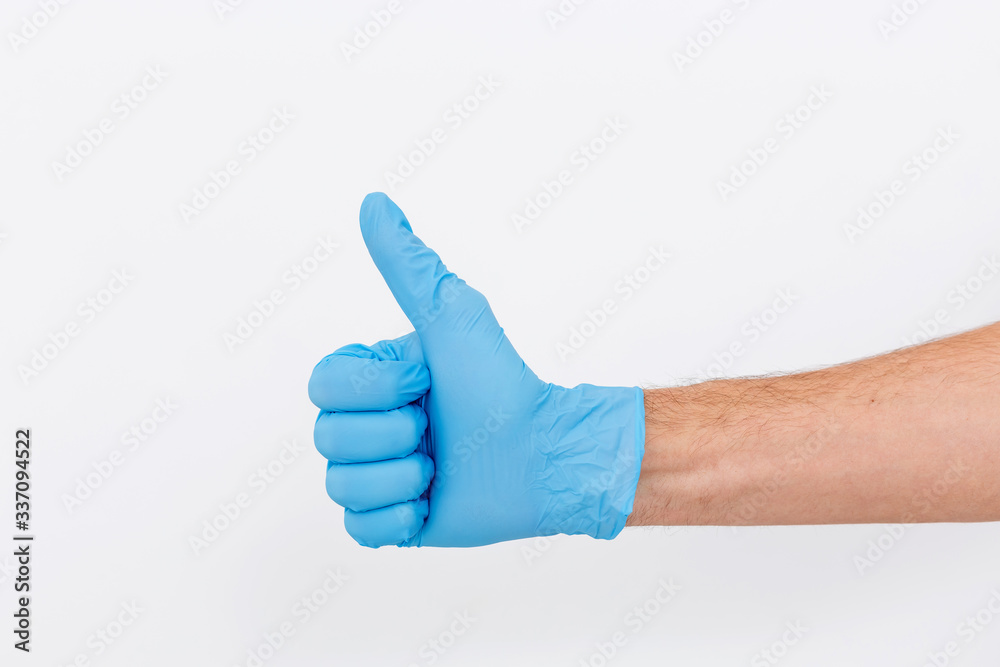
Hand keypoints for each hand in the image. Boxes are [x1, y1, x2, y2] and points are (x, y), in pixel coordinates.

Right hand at [308, 193, 643, 546]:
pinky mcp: (389, 520)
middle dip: (397, 434)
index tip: (427, 381)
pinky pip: (358, 530)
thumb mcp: (451, 317)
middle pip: (329, 439)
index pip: (322, 388)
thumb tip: (374, 202)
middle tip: (438, 428)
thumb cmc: (500, 382)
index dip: (377, 389)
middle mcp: (363, 423)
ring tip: (440, 465)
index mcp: (367, 378)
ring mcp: (374, 473)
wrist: (542, 453)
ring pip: (342, 487)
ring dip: (404, 476)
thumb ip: (408, 264)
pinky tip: (431, 500)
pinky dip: (400, 518)